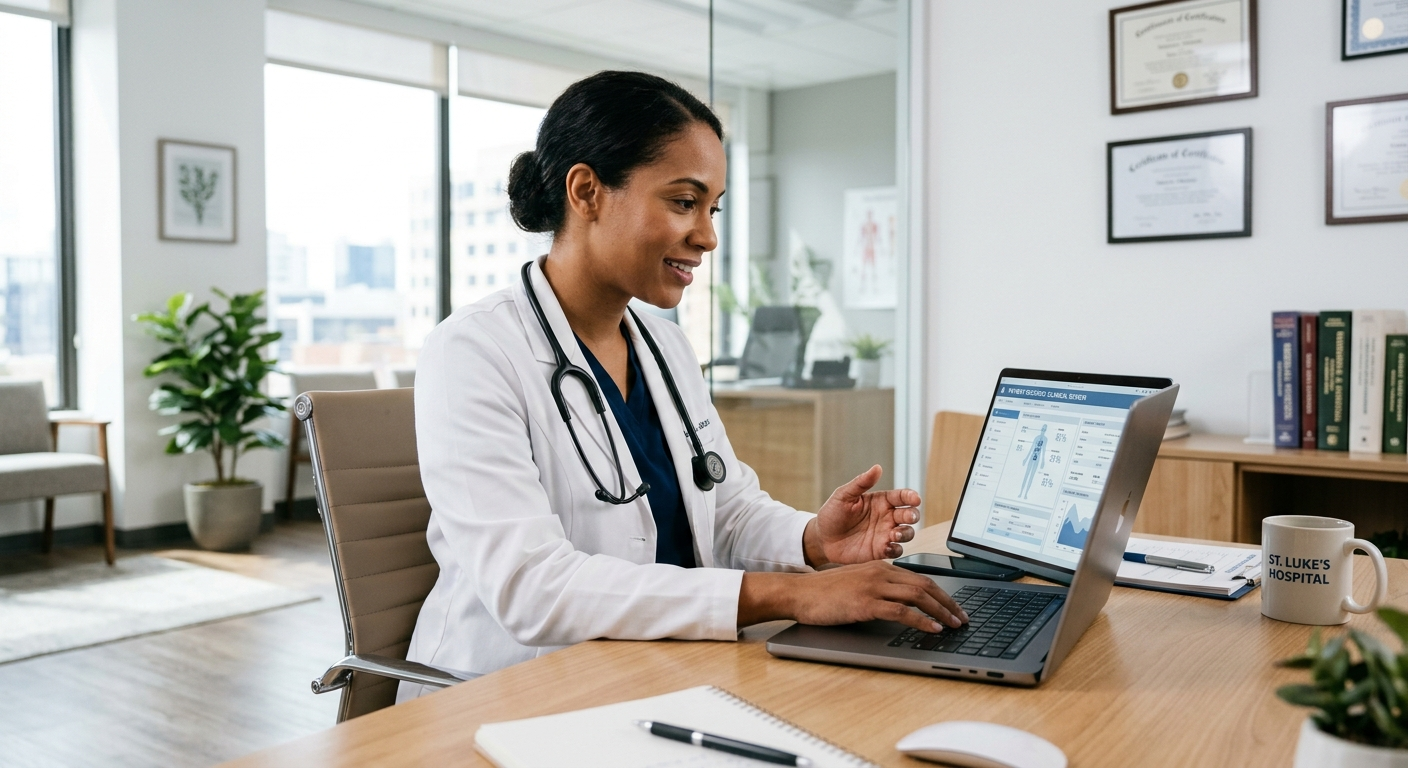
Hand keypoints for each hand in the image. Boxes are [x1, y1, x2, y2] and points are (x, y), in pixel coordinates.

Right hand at [738, 563, 968, 632]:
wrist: (798, 593)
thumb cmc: (823, 593)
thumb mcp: (856, 584)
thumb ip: (878, 589)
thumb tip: (900, 605)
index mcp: (880, 566)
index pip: (920, 578)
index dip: (942, 593)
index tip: (954, 607)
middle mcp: (881, 572)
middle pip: (925, 585)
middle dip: (948, 603)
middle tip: (962, 618)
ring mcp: (874, 586)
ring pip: (918, 596)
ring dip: (941, 612)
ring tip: (954, 625)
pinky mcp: (866, 603)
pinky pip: (902, 611)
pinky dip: (921, 620)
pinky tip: (932, 629)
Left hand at [804, 465, 919, 566]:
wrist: (821, 538)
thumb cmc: (832, 514)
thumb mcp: (843, 495)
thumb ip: (861, 483)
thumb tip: (877, 468)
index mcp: (881, 501)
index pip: (901, 496)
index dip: (911, 496)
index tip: (915, 498)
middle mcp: (887, 517)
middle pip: (909, 515)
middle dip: (913, 515)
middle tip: (908, 517)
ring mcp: (885, 534)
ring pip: (907, 533)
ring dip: (905, 533)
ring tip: (894, 534)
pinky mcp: (880, 550)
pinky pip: (896, 551)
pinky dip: (896, 550)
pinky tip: (887, 547)